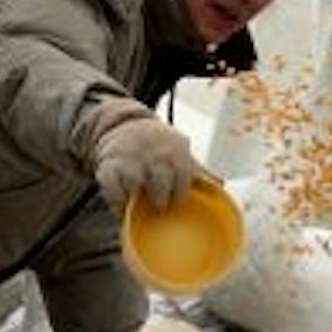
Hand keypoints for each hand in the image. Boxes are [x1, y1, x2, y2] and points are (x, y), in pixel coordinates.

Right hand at [78, 101, 195, 211]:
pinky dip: (118, 201)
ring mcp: (130, 157)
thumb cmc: (159, 146)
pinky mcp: (109, 165)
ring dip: (137, 200)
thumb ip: (199, 170)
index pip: (183, 178)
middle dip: (160, 200)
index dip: (180, 194)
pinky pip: (113, 189)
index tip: (176, 201)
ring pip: (134, 186)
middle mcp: (153, 151)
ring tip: (140, 204)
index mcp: (176, 149)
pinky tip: (124, 204)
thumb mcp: (180, 150)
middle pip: (160, 184)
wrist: (125, 125)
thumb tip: (222, 184)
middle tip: (159, 207)